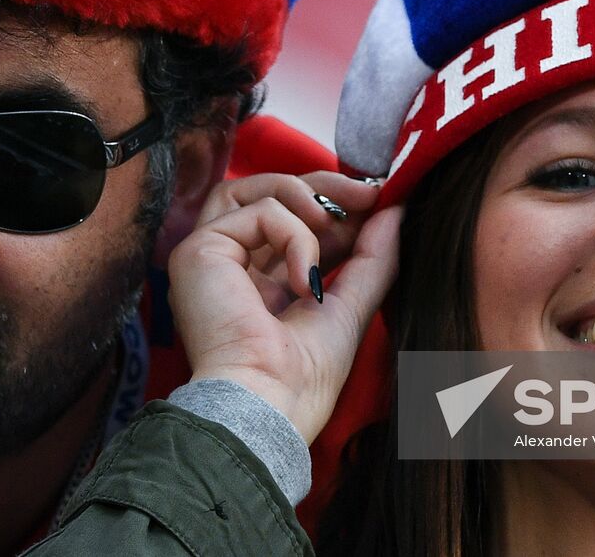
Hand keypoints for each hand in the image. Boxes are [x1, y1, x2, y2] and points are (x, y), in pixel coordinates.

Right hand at [167, 171, 400, 443]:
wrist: (268, 405)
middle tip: (367, 194)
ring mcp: (209, 257)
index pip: (291, 223)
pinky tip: (305, 281)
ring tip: (335, 227)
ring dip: (306, 198)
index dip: (332, 208)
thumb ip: (372, 257)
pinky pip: (260, 211)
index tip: (376, 204)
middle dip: (323, 189)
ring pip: (254, 190)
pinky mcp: (199, 249)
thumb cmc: (302, 378)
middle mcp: (228, 267)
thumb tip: (395, 209)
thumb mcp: (350, 306)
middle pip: (269, 194)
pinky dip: (295, 236)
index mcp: (256, 284)